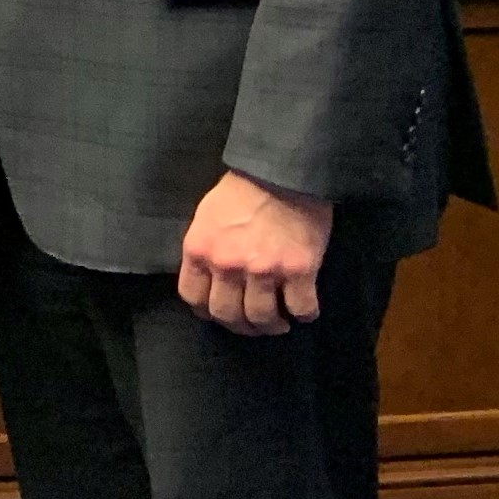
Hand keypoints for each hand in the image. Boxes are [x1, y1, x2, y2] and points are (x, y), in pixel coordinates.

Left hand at [179, 170, 331, 333]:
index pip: (193, 298)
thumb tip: (208, 279)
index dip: (207, 311)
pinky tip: (305, 309)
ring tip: (280, 321)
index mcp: (199, 250)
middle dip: (240, 325)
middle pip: (227, 315)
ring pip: (262, 318)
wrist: (283, 172)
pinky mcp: (299, 269)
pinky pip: (301, 307)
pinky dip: (305, 314)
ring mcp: (263, 270)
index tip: (221, 313)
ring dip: (272, 326)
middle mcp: (226, 265)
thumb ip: (205, 250)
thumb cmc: (242, 191)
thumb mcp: (206, 218)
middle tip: (254, 323)